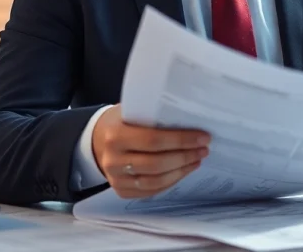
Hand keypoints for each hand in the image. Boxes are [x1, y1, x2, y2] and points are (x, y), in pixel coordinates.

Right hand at [91, 104, 210, 197]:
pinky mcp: (121, 190)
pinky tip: (184, 170)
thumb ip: (155, 115)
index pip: (154, 140)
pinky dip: (171, 182)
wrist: (98, 139)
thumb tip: (192, 118)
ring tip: (197, 159)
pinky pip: (151, 191)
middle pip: (156, 164)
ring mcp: (116, 178)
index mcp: (115, 135)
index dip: (181, 140)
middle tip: (204, 149)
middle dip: (185, 157)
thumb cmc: (122, 120)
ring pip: (155, 181)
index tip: (203, 137)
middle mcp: (113, 159)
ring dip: (181, 171)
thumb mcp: (133, 110)